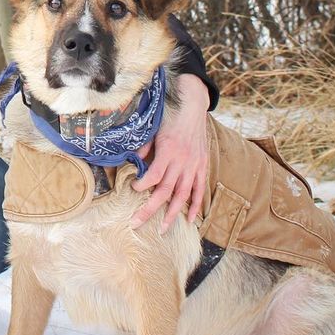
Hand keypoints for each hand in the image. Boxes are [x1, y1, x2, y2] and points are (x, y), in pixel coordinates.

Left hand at [130, 74, 209, 232]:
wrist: (193, 105)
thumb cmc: (169, 116)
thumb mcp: (153, 128)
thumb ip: (144, 147)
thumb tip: (132, 161)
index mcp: (168, 150)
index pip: (154, 176)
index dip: (142, 186)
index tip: (132, 188)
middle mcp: (182, 161)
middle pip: (165, 191)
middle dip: (150, 210)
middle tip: (136, 224)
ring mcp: (194, 165)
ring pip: (183, 195)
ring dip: (172, 214)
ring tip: (163, 230)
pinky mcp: (202, 166)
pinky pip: (200, 189)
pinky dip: (196, 205)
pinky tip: (189, 219)